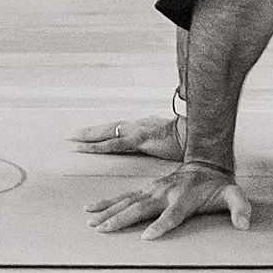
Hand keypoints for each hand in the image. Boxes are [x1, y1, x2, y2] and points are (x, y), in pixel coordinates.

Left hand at [69, 114, 184, 160]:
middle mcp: (139, 125)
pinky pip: (114, 143)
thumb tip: (161, 144)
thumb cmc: (190, 139)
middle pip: (110, 128)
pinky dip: (97, 146)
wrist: (200, 135)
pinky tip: (86, 148)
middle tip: (73, 135)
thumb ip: (163, 142)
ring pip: (107, 133)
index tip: (90, 135)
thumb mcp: (173, 140)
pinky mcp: (140, 138)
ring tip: (73, 140)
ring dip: (89, 136)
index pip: (120, 129)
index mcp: (146, 126)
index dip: (105, 132)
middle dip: (91, 131)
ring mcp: (138, 130)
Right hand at [84, 162, 251, 240]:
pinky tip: (93, 208)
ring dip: (108, 211)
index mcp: (183, 199)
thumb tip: (245, 223)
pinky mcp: (146, 189)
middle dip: (121, 219)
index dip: (161, 226)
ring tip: (91, 220)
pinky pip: (124, 196)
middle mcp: (164, 194)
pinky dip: (108, 202)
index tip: (147, 237)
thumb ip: (240, 208)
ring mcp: (153, 190)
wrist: (206, 161)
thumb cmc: (218, 185)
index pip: (171, 216)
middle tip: (102, 229)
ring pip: (127, 201)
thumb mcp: (234, 196)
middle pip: (140, 209)